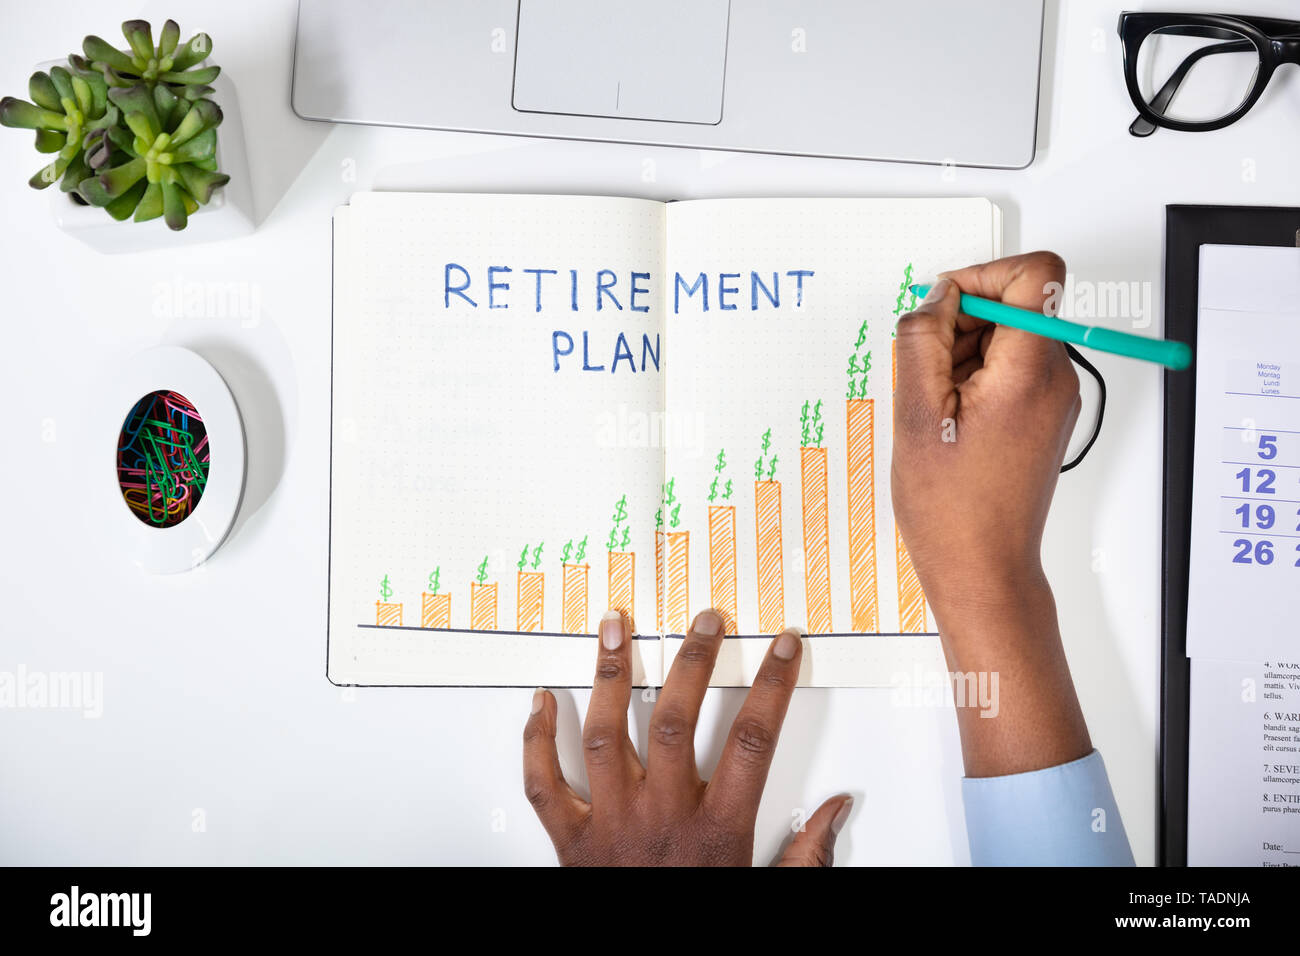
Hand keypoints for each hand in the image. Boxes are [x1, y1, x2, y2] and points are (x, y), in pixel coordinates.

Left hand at [523, 609, 852, 865]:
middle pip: (674, 722)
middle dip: (692, 662)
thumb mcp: (766, 895)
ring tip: (614, 628)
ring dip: (607, 677)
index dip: (772, 687)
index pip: (752, 741)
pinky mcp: (568, 841)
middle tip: (703, 621)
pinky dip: (535, 740)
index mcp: (716, 833)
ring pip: (604, 736)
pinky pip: (543, 784)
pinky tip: (540, 701)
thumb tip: (837, 808)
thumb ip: (805, 855)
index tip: (784, 650)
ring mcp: (610, 826)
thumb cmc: (701, 921)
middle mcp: (660, 820)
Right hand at [892, 251, 1080, 605]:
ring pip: (1008, 336)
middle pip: (1017, 303)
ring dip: (963, 354)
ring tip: (937, 407)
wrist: (982, 567)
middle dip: (964, 321)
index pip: (1037, 273)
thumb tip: (936, 298)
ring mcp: (1052, 397)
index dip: (986, 273)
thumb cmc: (952, 509)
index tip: (946, 305)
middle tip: (928, 371)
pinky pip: (1008, 368)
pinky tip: (947, 420)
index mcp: (1030, 371)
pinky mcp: (1042, 414)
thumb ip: (923, 341)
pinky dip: (973, 379)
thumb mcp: (916, 414)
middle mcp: (1055, 378)